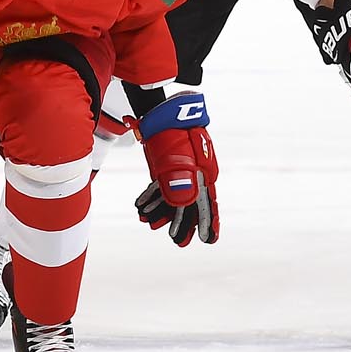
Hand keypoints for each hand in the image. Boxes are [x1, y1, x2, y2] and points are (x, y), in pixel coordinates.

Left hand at [132, 93, 219, 246]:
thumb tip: (180, 203)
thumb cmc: (172, 129)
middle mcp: (195, 173)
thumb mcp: (176, 155)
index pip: (208, 202)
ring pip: (175, 196)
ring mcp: (181, 168)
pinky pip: (163, 187)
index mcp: (204, 171)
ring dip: (164, 212)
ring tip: (149, 224)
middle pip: (191, 203)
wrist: (159, 109)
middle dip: (184, 223)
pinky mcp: (166, 165)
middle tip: (177, 242)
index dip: (209, 222)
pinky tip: (141, 209)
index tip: (209, 240)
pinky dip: (154, 198)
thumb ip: (179, 180)